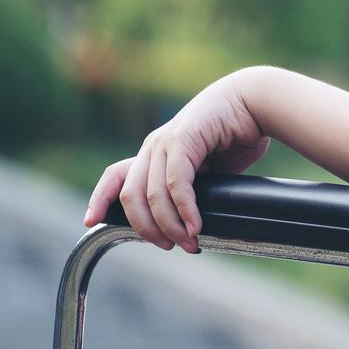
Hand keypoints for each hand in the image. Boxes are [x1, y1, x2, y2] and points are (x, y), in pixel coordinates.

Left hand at [84, 70, 271, 251]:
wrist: (257, 101)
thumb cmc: (237, 134)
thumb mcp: (208, 166)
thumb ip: (191, 187)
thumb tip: (188, 222)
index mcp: (155, 151)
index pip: (115, 175)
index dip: (100, 199)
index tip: (91, 222)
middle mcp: (154, 145)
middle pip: (130, 197)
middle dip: (146, 228)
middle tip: (169, 246)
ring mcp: (166, 141)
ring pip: (152, 195)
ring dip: (170, 225)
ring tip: (189, 241)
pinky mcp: (184, 139)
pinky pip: (176, 183)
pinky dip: (184, 209)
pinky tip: (195, 224)